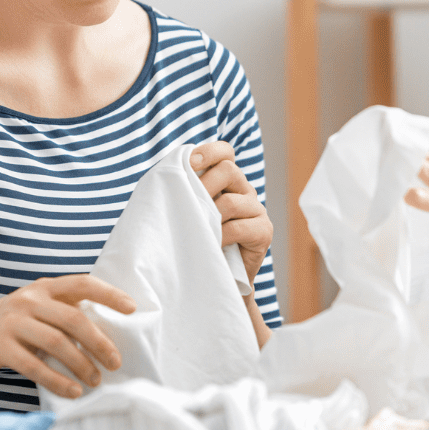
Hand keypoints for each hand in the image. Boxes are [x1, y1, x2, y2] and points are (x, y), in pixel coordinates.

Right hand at [0, 275, 135, 397]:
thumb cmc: (14, 323)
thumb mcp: (36, 308)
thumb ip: (63, 312)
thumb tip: (107, 333)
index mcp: (44, 288)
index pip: (82, 284)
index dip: (109, 294)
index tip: (132, 309)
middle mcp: (29, 300)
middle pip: (74, 319)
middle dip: (100, 343)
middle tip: (116, 363)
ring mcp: (13, 322)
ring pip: (57, 343)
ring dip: (81, 365)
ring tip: (96, 380)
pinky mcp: (1, 346)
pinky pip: (35, 366)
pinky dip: (57, 381)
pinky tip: (72, 391)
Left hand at [190, 140, 271, 279]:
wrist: (217, 277)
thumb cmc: (198, 241)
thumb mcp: (190, 211)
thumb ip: (184, 192)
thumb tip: (165, 176)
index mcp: (228, 181)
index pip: (225, 152)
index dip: (209, 152)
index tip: (189, 163)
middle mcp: (245, 191)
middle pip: (229, 170)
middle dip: (203, 184)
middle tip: (187, 201)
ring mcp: (257, 210)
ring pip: (231, 201)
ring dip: (209, 215)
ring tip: (196, 228)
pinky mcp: (264, 231)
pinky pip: (239, 227)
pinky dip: (220, 235)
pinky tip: (210, 243)